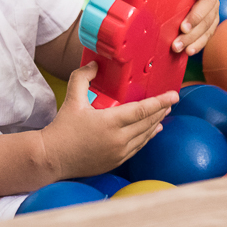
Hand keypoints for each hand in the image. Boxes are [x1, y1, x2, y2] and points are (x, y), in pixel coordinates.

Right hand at [39, 61, 177, 180]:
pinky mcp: (116, 161)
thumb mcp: (72, 99)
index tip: (174, 96)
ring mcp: (119, 152)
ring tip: (164, 114)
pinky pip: (138, 147)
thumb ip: (82, 78)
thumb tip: (95, 65)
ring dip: (156, 123)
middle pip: (148, 122)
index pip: (142, 110)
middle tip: (171, 101)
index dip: (160, 102)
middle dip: (161, 111)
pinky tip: (152, 131)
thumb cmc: (62, 128)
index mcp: (110, 122)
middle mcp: (119, 139)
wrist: (52, 158)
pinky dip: (148, 137)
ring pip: (145, 136)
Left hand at [172, 0, 219, 55]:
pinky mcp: (210, 24)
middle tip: (183, 27)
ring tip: (179, 44)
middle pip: (210, 4)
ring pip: (208, 22)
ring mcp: (211, 9)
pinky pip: (207, 35)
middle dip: (196, 17)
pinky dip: (197, 43)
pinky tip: (188, 49)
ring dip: (193, 35)